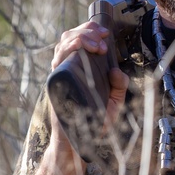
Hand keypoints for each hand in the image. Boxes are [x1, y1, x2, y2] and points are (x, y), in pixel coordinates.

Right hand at [33, 22, 129, 174]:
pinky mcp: (55, 83)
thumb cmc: (94, 122)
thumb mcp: (113, 103)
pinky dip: (68, 50)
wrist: (78, 143)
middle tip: (103, 36)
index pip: (81, 41)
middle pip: (69, 37)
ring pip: (62, 45)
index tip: (107, 33)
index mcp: (81, 69)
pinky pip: (57, 61)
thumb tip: (118, 71)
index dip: (91, 31)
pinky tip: (81, 48)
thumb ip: (119, 87)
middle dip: (87, 31)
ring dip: (80, 37)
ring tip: (97, 44)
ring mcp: (60, 75)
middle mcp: (68, 69)